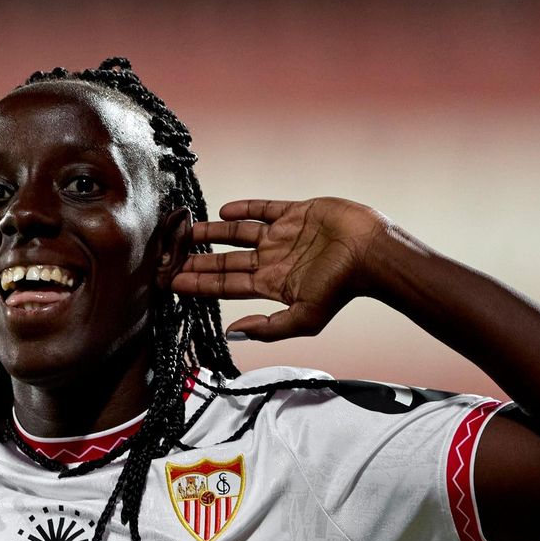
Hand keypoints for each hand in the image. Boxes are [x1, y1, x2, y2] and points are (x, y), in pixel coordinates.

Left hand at [171, 197, 389, 340]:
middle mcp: (273, 260)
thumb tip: (232, 332)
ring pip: (239, 233)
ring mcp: (283, 236)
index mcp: (272, 285)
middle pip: (226, 260)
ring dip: (213, 232)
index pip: (226, 285)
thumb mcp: (303, 318)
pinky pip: (264, 209)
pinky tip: (223, 210)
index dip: (199, 283)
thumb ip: (268, 327)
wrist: (370, 253)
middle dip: (199, 259)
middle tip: (169, 255)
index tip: (172, 281)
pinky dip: (244, 208)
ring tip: (188, 230)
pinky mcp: (296, 213)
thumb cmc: (341, 288)